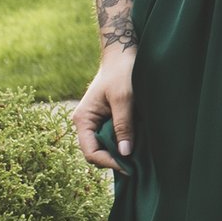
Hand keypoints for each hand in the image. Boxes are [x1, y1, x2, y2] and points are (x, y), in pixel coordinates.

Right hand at [72, 40, 136, 173]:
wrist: (123, 54)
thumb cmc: (121, 72)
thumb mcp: (123, 99)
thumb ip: (123, 125)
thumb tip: (124, 153)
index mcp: (83, 119)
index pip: (91, 152)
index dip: (108, 162)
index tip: (128, 166)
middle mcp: (85, 124)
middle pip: (96, 153)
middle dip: (114, 160)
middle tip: (136, 164)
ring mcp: (95, 123)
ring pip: (105, 148)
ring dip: (119, 153)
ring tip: (138, 156)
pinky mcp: (106, 120)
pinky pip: (112, 139)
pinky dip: (123, 144)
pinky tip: (136, 144)